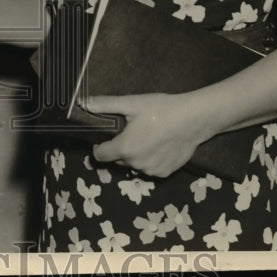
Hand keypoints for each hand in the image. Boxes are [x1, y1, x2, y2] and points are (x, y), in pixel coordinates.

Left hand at [82, 92, 215, 177]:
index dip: (98, 147)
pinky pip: (149, 168)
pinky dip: (149, 159)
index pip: (100, 155)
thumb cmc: (161, 109)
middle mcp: (136, 164)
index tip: (103, 139)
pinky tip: (158, 145)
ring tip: (146, 136)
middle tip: (130, 132)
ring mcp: (151, 171)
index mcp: (125, 148)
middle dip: (119, 148)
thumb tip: (83, 103)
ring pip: (134, 164)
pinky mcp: (164, 173)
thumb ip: (105, 105)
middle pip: (117, 159)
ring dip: (134, 155)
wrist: (193, 119)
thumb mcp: (132, 103)